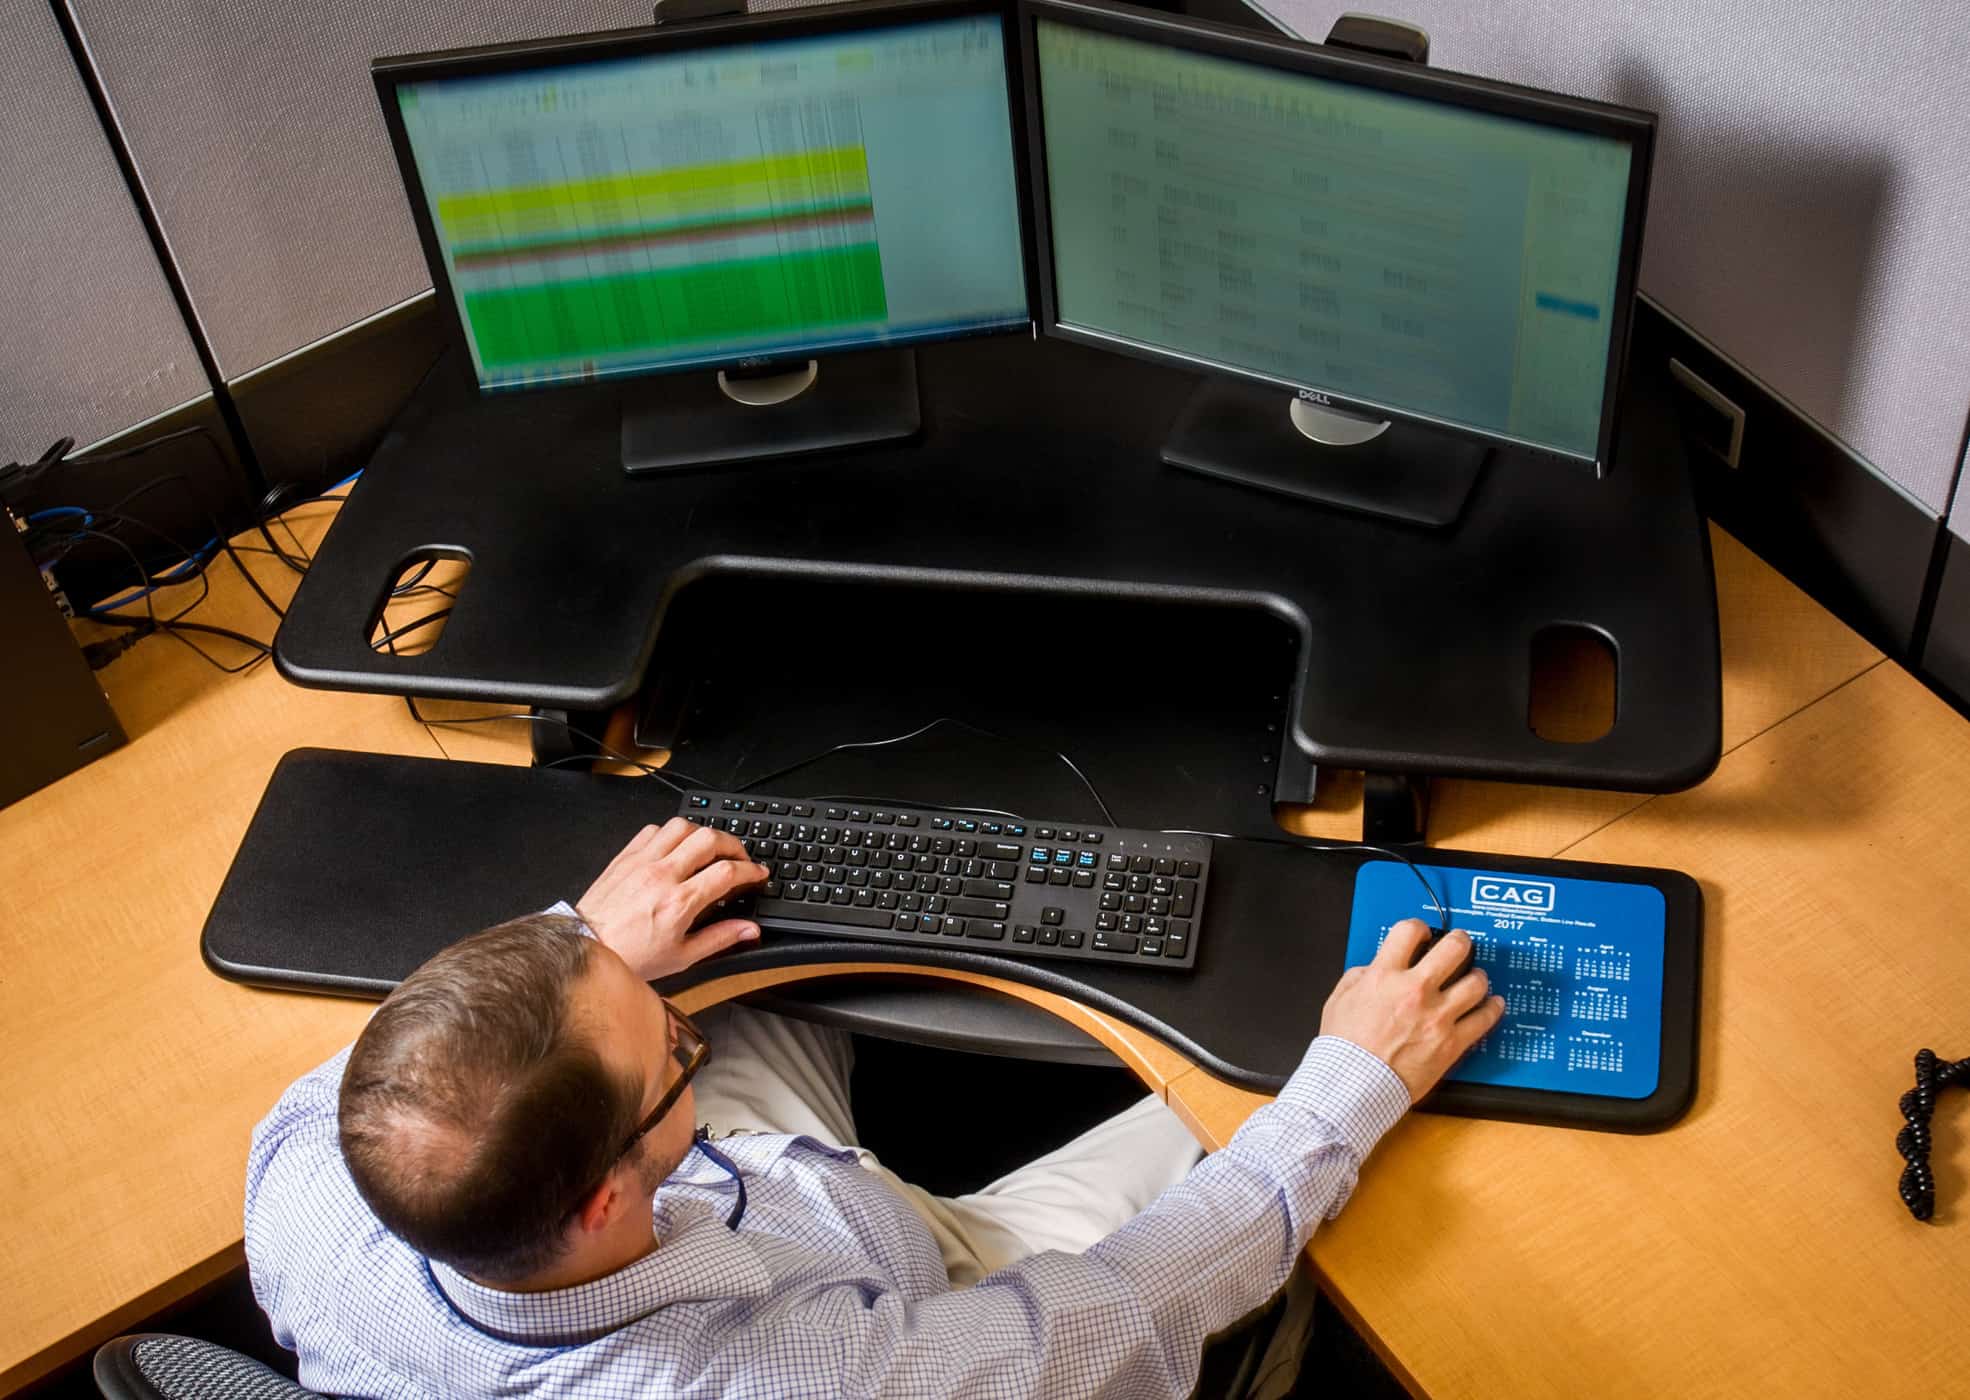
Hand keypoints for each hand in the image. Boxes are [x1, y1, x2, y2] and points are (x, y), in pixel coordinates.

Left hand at [575, 819, 769, 981]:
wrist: (587, 948)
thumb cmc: (630, 956)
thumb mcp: (682, 957)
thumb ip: (720, 938)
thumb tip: (749, 930)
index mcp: (679, 902)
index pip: (727, 872)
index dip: (750, 870)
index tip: (757, 874)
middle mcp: (662, 875)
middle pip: (709, 839)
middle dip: (733, 844)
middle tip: (739, 858)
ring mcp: (642, 862)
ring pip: (682, 825)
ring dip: (702, 833)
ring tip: (709, 848)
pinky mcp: (625, 857)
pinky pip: (653, 829)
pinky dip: (671, 833)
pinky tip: (676, 846)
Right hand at [1319, 919, 1504, 1102]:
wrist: (1354, 1084)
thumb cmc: (1344, 1048)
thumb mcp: (1339, 999)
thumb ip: (1360, 976)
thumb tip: (1375, 969)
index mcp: (1384, 975)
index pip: (1410, 931)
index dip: (1419, 927)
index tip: (1424, 934)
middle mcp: (1415, 990)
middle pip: (1454, 949)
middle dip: (1460, 942)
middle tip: (1461, 944)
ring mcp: (1437, 1016)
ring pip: (1476, 983)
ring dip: (1478, 976)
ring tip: (1476, 977)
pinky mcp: (1452, 1042)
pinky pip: (1484, 1019)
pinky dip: (1493, 1008)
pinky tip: (1493, 1004)